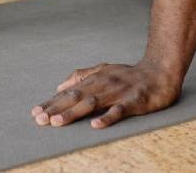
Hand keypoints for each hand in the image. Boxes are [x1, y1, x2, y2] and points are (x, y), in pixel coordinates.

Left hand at [30, 59, 182, 129]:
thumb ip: (82, 75)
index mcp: (94, 79)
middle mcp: (102, 84)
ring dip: (73, 113)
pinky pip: (119, 110)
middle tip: (39, 119)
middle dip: (56, 108)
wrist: (159, 71)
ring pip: (91, 103)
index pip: (69, 92)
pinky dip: (107, 117)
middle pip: (75, 97)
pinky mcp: (133, 101)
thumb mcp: (103, 70)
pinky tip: (95, 125)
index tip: (35, 112)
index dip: (52, 102)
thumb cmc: (129, 74)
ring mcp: (117, 92)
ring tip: (57, 122)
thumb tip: (60, 85)